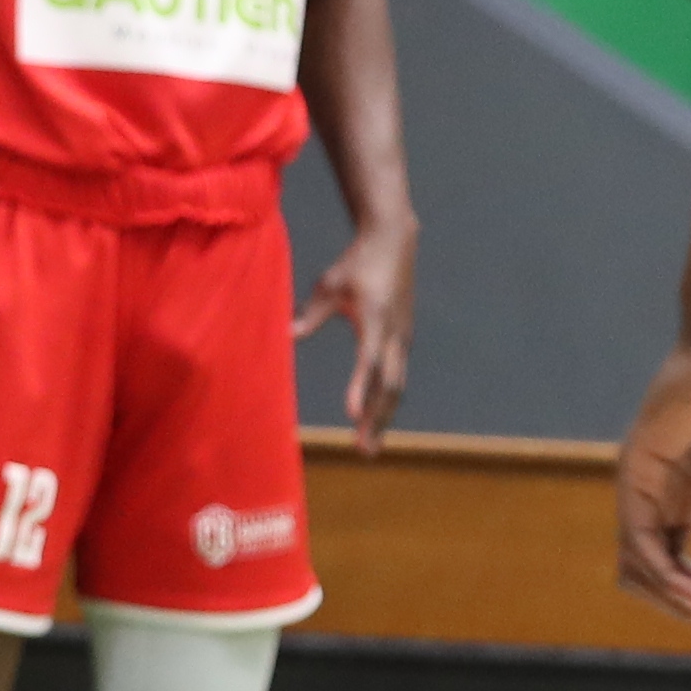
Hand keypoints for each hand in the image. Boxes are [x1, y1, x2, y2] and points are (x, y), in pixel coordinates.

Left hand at [295, 215, 417, 454]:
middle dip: (377, 420)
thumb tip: (287, 334)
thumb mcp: (329, 284)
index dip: (360, 388)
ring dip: (383, 417)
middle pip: (389, 386)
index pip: (368, 361)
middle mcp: (395, 334)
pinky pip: (397, 376)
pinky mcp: (403, 339)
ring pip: (396, 386)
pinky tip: (375, 419)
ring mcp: (403, 337)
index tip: (352, 415)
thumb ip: (311, 312)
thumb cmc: (357, 262)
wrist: (394, 239)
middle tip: (363, 450)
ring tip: (369, 446)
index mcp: (376, 319)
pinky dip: (387, 401)